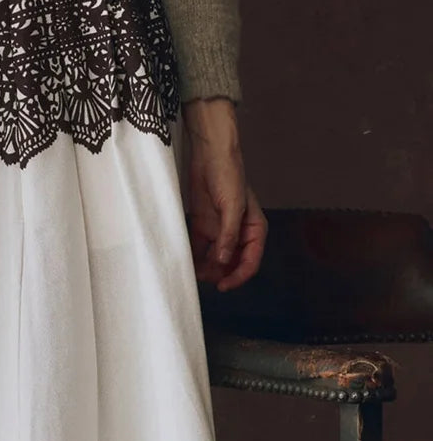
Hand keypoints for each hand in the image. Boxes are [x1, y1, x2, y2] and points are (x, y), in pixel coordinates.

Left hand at [182, 97, 266, 291]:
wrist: (209, 154)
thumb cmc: (228, 175)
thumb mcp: (232, 206)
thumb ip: (229, 235)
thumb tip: (224, 260)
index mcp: (254, 229)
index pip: (250, 261)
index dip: (237, 277)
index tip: (222, 286)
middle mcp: (238, 234)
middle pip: (231, 264)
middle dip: (219, 274)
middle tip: (203, 278)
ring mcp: (220, 231)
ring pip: (215, 259)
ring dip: (205, 269)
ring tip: (192, 272)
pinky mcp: (203, 227)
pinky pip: (200, 249)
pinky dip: (194, 257)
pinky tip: (185, 262)